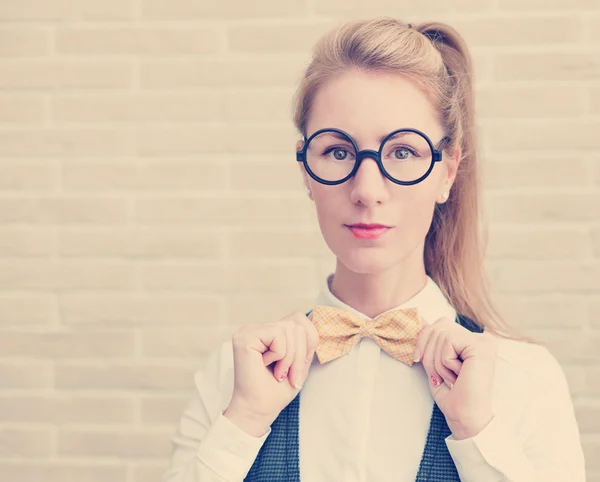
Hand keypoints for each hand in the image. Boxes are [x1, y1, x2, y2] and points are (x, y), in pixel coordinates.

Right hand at [226, 311, 319, 429]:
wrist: (259, 410)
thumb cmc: (277, 390)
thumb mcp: (299, 361)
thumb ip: (305, 340)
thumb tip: (315, 317)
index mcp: (269, 332)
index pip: (299, 319)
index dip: (307, 342)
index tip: (297, 367)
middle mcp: (258, 327)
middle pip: (296, 324)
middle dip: (299, 354)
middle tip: (287, 374)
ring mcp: (250, 330)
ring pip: (289, 328)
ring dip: (290, 357)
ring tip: (278, 372)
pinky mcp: (245, 336)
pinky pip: (278, 335)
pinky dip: (279, 355)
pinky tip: (264, 365)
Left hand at [413, 317, 497, 439]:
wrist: (466, 419)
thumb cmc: (453, 396)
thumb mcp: (437, 363)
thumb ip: (433, 343)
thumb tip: (420, 324)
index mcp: (472, 342)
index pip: (439, 324)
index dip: (423, 340)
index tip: (418, 360)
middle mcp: (482, 339)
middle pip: (437, 326)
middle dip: (428, 353)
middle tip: (440, 376)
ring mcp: (483, 342)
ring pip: (441, 334)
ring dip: (437, 362)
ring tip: (452, 378)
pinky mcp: (481, 346)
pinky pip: (448, 342)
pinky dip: (445, 362)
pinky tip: (458, 376)